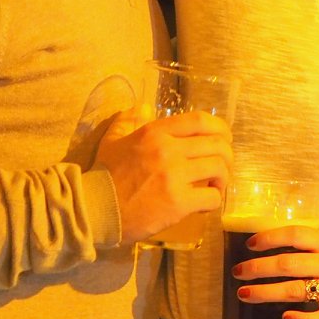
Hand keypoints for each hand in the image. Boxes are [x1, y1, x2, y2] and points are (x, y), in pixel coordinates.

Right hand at [94, 107, 230, 244]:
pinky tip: (207, 202)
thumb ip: (127, 121)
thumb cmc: (102, 176)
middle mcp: (169, 150)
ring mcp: (174, 176)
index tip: (224, 138)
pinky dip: (215, 199)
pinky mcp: (177, 203)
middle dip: (227, 154)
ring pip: (218, 168)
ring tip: (216, 184)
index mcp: (155, 132)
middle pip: (217, 144)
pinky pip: (211, 197)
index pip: (200, 121)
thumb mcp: (112, 141)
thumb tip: (142, 107)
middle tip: (223, 165)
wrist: (92, 211)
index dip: (220, 128)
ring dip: (224, 177)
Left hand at [231, 224, 318, 318]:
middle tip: (238, 272)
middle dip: (259, 267)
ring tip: (244, 294)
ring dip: (267, 292)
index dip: (272, 237)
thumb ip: (307, 246)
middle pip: (290, 263)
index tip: (250, 244)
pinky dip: (300, 318)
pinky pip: (318, 318)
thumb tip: (266, 244)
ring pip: (297, 289)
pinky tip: (284, 317)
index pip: (297, 234)